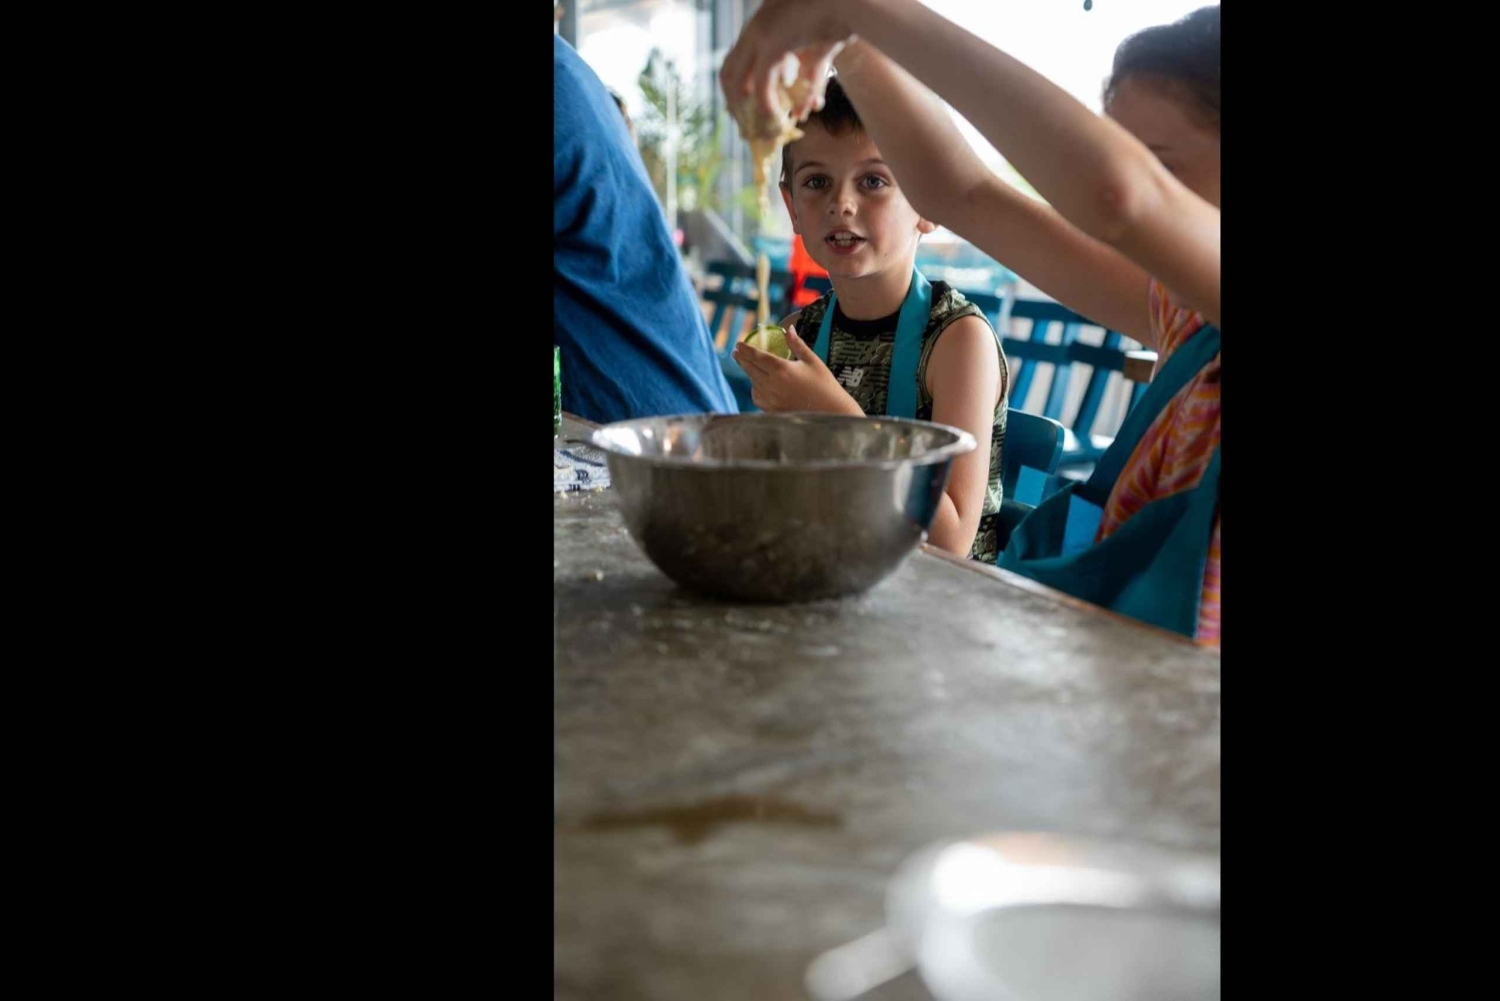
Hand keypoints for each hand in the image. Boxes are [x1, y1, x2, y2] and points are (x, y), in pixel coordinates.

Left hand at [719, 0, 856, 121]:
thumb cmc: (843, 19)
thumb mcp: (820, 54)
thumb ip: (809, 80)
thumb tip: (804, 111)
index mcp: (761, 26)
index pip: (733, 63)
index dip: (734, 91)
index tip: (741, 114)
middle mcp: (755, 29)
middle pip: (728, 75)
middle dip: (735, 106)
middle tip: (748, 129)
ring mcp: (761, 34)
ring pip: (738, 83)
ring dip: (746, 111)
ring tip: (762, 131)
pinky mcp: (774, 44)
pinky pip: (762, 84)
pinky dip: (766, 106)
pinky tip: (776, 120)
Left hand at [732, 325, 860, 414]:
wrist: (830, 411)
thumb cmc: (824, 384)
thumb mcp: (811, 360)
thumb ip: (796, 344)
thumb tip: (788, 329)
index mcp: (781, 369)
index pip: (757, 356)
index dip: (746, 350)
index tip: (738, 344)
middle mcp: (772, 384)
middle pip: (751, 369)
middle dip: (742, 360)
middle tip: (736, 353)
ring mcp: (771, 398)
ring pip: (753, 382)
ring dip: (750, 373)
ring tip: (748, 366)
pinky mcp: (772, 410)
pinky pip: (758, 397)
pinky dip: (756, 389)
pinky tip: (759, 384)